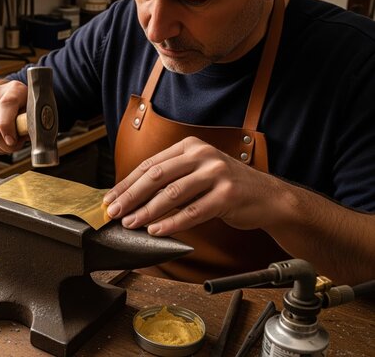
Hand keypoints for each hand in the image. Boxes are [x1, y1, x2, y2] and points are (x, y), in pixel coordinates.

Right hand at [0, 79, 28, 153]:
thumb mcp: (34, 113)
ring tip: (10, 142)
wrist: (15, 98)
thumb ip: (28, 123)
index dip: (8, 128)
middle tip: (16, 145)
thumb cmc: (28, 108)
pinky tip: (0, 141)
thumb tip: (19, 137)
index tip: (13, 142)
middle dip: (5, 145)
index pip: (6, 106)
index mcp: (14, 89)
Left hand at [103, 136, 283, 235]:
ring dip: (147, 211)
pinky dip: (172, 223)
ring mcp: (216, 174)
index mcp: (190, 147)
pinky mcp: (227, 195)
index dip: (127, 183)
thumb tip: (131, 196)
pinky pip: (193, 212)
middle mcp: (202, 155)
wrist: (269, 198)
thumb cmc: (227, 187)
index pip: (150, 164)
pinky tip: (156, 230)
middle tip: (114, 212)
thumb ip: (170, 177)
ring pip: (172, 194)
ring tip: (131, 223)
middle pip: (157, 176)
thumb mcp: (198, 172)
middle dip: (131, 196)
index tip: (110, 198)